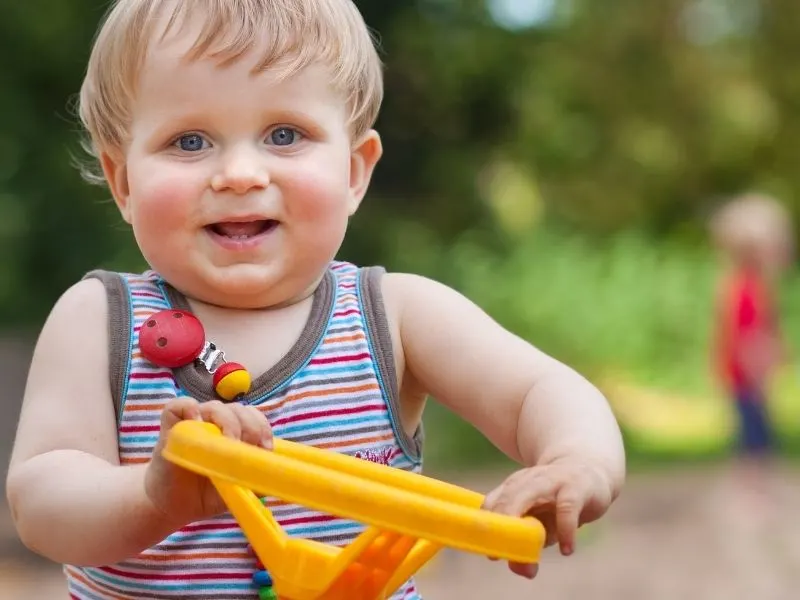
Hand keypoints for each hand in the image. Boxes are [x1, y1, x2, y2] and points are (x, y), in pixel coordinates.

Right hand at [145, 397, 272, 522]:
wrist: (172, 505)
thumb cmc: (206, 493)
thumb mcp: (236, 489)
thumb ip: (253, 479)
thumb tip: (271, 475)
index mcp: (234, 433)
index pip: (254, 417)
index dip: (263, 428)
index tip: (265, 448)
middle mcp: (216, 423)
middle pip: (239, 410)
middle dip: (250, 427)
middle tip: (246, 449)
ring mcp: (193, 422)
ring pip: (216, 407)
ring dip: (227, 422)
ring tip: (228, 443)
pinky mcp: (170, 426)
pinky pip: (179, 405)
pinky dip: (190, 408)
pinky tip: (195, 422)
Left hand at [482, 461, 614, 578]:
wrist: (587, 467)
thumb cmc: (556, 501)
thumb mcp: (541, 523)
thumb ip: (530, 545)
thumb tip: (525, 571)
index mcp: (513, 488)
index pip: (492, 504)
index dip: (485, 528)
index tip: (488, 552)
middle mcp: (527, 481)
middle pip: (506, 500)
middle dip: (500, 528)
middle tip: (497, 555)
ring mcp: (551, 481)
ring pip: (531, 497)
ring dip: (525, 528)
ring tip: (526, 557)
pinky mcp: (575, 487)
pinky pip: (567, 507)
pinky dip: (565, 529)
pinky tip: (566, 550)